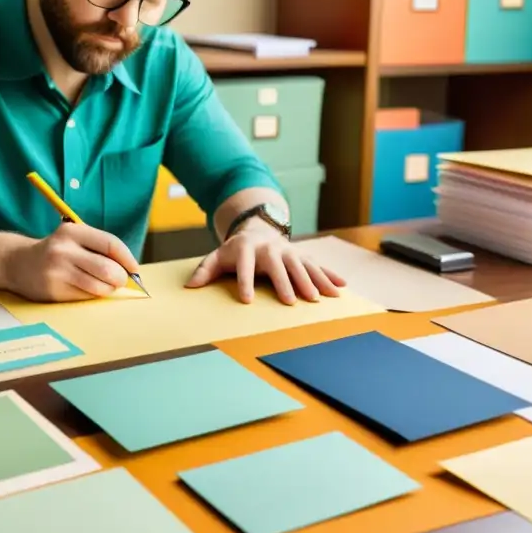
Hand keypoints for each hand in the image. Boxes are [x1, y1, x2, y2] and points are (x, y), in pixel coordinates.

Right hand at [3, 221, 138, 301]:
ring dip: (108, 289)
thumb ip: (98, 248)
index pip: (110, 244)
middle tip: (119, 281)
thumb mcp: (73, 239)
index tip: (134, 269)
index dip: (127, 258)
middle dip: (120, 278)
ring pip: (99, 286)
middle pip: (108, 269)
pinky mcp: (54, 290)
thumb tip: (130, 269)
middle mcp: (64, 250)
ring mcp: (58, 271)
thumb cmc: (56, 251)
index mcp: (73, 232)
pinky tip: (85, 289)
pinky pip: (85, 297)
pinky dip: (92, 295)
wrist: (18, 263)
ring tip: (104, 286)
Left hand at [185, 222, 345, 303]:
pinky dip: (330, 275)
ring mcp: (288, 251)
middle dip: (285, 283)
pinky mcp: (302, 255)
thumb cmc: (234, 251)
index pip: (245, 267)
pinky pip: (318, 265)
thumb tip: (190, 286)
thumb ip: (205, 270)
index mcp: (247, 249)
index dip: (245, 282)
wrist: (257, 231)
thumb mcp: (216, 257)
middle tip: (291, 301)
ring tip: (320, 298)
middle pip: (278, 266)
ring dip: (312, 281)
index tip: (246, 300)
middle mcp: (270, 249)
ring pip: (302, 265)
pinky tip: (341, 287)